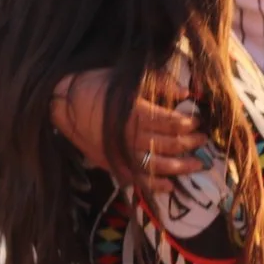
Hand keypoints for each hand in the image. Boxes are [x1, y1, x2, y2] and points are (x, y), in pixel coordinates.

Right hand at [52, 69, 206, 185]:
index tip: (196, 122)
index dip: (185, 123)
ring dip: (179, 166)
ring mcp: (119, 152)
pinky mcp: (110, 163)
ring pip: (155, 163)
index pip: (167, 121)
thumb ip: (158, 82)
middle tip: (202, 141)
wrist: (61, 102)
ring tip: (197, 165)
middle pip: (165, 143)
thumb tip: (185, 90)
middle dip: (187, 144)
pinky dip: (154, 184)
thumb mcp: (125, 76)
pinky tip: (170, 186)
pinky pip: (136, 178)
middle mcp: (128, 135)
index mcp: (132, 111)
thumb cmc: (95, 84)